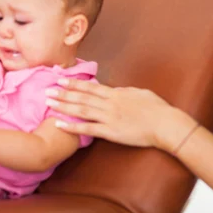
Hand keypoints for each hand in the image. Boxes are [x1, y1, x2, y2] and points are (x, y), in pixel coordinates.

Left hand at [45, 79, 196, 151]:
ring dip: (63, 106)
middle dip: (62, 93)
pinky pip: (88, 129)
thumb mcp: (140, 93)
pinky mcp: (110, 132)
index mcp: (116, 94)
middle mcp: (109, 104)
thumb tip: (116, 89)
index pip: (90, 87)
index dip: (74, 83)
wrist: (166, 125)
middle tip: (46, 90)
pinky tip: (59, 125)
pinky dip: (73, 127)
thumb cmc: (157, 109)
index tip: (60, 80)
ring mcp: (109, 118)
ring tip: (49, 103)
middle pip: (81, 97)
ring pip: (81, 110)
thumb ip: (125, 91)